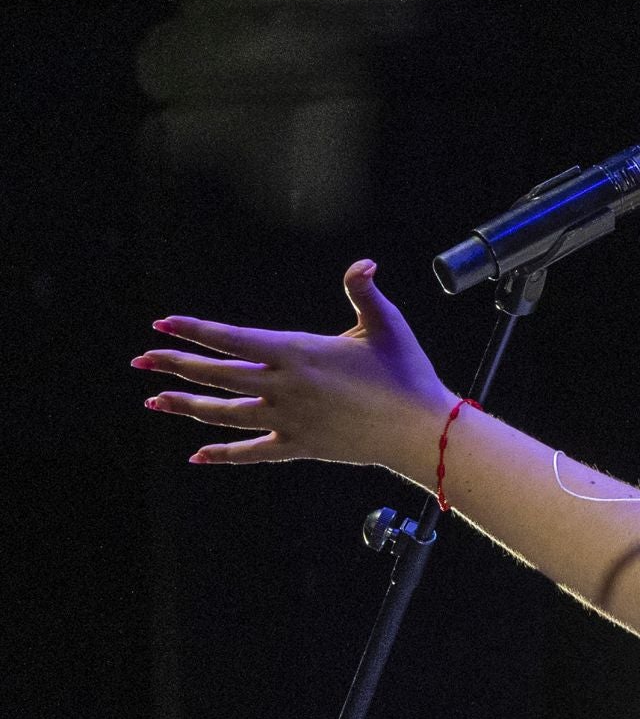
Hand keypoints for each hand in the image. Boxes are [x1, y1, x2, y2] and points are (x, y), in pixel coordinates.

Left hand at [136, 260, 457, 473]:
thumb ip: (364, 291)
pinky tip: (198, 455)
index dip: (196, 330)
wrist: (419, 428)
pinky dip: (223, 454)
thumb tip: (363, 263)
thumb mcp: (386, 324)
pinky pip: (252, 453)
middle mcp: (285, 387)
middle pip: (218, 376)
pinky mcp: (298, 446)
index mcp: (299, 352)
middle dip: (175, 365)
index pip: (234, 339)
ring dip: (187, 407)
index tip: (163, 323)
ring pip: (225, 414)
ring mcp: (288, 420)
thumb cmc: (406, 372)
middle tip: (143, 359)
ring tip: (155, 401)